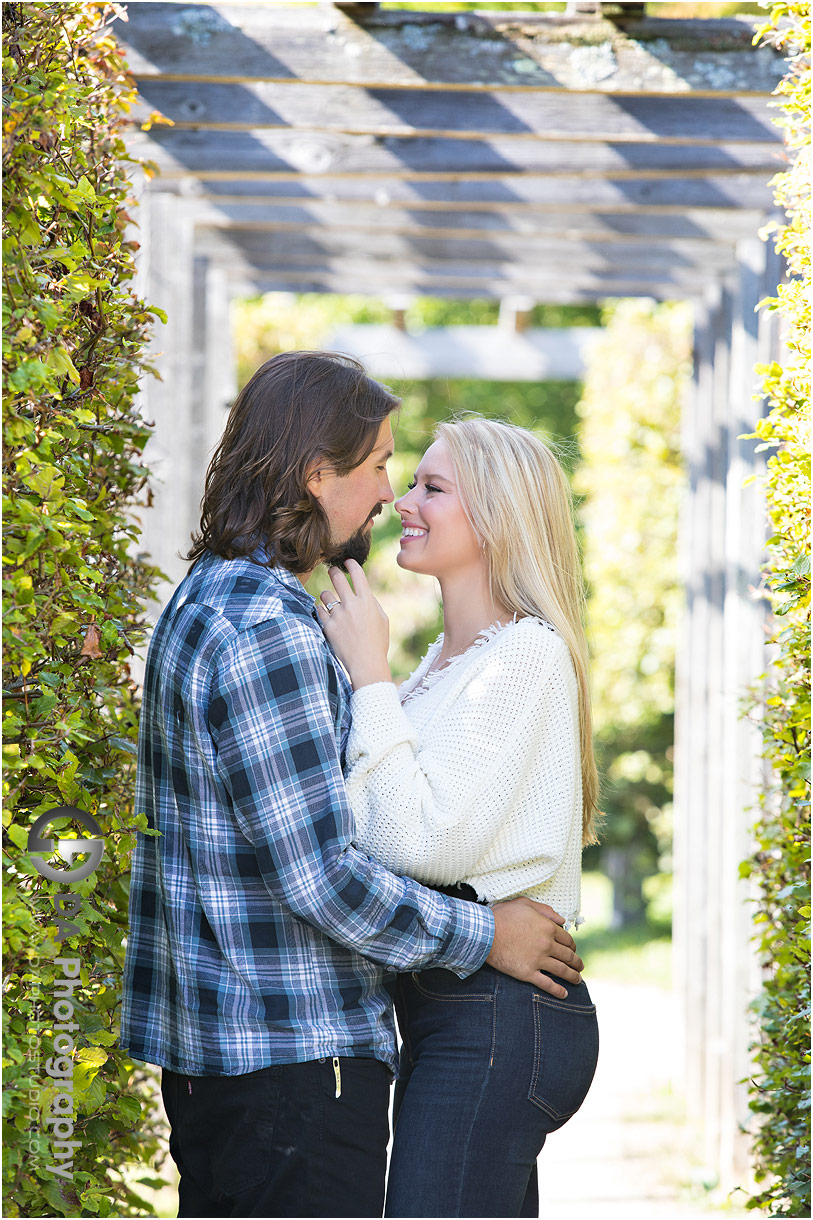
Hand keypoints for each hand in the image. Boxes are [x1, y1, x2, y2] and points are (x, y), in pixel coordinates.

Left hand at [315, 560, 392, 688]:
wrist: (366, 664)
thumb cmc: (377, 643)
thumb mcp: (382, 620)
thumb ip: (372, 603)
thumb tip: (363, 592)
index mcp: (367, 601)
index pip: (357, 574)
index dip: (351, 564)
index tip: (347, 562)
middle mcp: (352, 604)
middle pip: (337, 578)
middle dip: (333, 572)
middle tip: (331, 571)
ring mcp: (338, 615)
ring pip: (325, 594)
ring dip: (327, 596)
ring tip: (330, 601)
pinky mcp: (328, 626)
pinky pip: (319, 610)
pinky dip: (322, 612)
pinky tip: (327, 616)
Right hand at [486, 897, 583, 998]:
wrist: (485, 933)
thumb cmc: (502, 916)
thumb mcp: (524, 904)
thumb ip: (545, 910)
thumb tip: (562, 920)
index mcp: (548, 928)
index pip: (567, 939)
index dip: (572, 946)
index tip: (573, 950)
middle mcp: (547, 944)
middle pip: (568, 956)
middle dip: (576, 962)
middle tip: (580, 966)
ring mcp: (538, 960)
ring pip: (562, 971)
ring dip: (573, 976)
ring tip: (577, 980)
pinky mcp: (528, 973)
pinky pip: (547, 984)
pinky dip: (557, 991)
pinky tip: (564, 994)